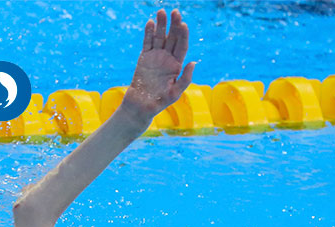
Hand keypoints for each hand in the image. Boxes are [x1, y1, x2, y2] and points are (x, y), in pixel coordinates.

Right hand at [122, 8, 195, 123]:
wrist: (141, 105)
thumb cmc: (159, 102)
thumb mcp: (175, 93)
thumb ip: (185, 78)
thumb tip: (193, 62)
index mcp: (177, 65)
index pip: (182, 46)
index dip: (183, 35)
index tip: (183, 24)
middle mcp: (167, 58)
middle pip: (172, 38)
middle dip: (174, 25)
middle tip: (175, 12)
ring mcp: (155, 56)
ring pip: (159, 37)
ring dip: (161, 24)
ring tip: (161, 12)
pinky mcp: (144, 57)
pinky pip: (147, 42)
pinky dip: (148, 32)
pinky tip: (150, 23)